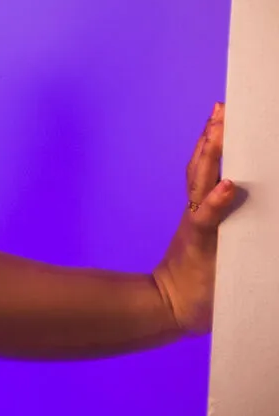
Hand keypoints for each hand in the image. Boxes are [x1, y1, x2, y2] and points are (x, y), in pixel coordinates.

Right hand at [152, 102, 238, 334]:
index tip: (222, 114)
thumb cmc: (206, 281)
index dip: (213, 141)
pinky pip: (209, 218)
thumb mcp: (223, 247)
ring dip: (212, 154)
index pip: (207, 168)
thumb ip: (232, 224)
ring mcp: (197, 224)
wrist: (172, 307)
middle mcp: (197, 210)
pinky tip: (227, 184)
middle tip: (222, 108)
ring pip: (201, 181)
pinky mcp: (201, 242)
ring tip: (221, 130)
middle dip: (212, 136)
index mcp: (203, 209)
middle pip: (202, 165)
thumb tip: (243, 198)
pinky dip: (217, 200)